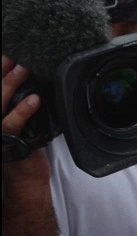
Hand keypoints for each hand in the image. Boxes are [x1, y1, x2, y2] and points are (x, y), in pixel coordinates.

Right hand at [2, 55, 49, 182]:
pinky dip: (23, 110)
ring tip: (22, 70)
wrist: (25, 178)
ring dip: (9, 85)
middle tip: (10, 57)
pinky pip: (11, 124)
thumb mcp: (17, 122)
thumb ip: (16, 104)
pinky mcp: (6, 143)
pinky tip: (34, 99)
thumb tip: (25, 78)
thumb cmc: (22, 148)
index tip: (3, 56)